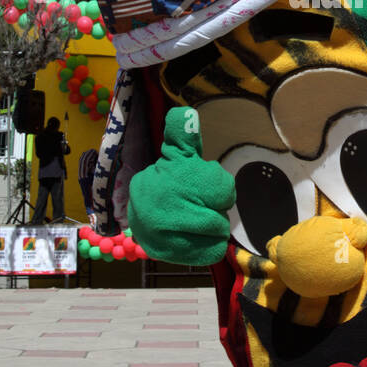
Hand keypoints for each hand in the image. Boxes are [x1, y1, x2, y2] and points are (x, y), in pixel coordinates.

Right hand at [128, 107, 235, 265]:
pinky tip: (197, 237)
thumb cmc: (171, 181)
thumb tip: (185, 112)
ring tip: (198, 222)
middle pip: (218, 217)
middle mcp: (162, 204)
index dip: (219, 190)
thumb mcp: (178, 155)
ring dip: (214, 229)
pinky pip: (211, 252)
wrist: (145, 215)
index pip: (221, 189)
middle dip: (216, 212)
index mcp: (169, 174)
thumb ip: (183, 134)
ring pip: (217, 235)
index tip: (203, 187)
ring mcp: (162, 232)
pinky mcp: (167, 253)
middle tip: (200, 207)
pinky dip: (211, 246)